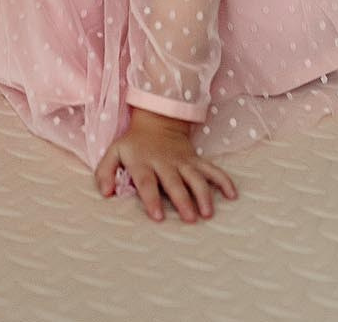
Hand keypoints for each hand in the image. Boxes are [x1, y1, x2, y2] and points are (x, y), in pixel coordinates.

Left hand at [95, 108, 236, 222]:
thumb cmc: (134, 144)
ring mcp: (183, 161)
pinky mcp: (196, 160)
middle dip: (182, 200)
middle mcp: (165, 163)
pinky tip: (232, 195)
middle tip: (190, 218)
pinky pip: (212, 169)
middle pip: (174, 182)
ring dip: (203, 194)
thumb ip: (105, 171)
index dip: (151, 198)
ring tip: (208, 213)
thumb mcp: (114, 152)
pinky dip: (223, 180)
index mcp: (143, 162)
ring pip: (196, 177)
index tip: (158, 217)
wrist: (157, 119)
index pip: (146, 181)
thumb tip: (105, 193)